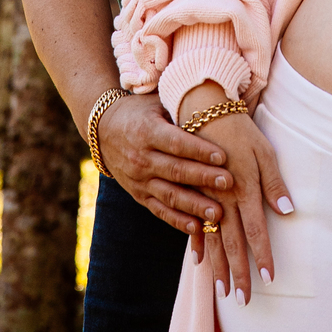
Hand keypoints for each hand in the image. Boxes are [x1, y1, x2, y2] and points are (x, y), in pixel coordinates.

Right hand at [94, 93, 233, 233]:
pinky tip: (196, 228)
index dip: (199, 151)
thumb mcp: (156, 103)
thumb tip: (214, 109)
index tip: (223, 156)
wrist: (103, 129)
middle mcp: (140, 158)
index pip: (176, 143)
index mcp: (146, 131)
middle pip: (176, 171)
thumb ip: (179, 109)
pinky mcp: (138, 195)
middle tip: (229, 183)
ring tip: (218, 214)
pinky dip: (178, 220)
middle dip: (203, 178)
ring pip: (170, 195)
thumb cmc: (139, 111)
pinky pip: (159, 210)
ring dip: (195, 206)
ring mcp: (138, 180)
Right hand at [189, 112, 292, 305]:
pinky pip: (194, 224)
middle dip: (238, 273)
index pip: (256, 231)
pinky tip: (199, 260)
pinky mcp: (194, 191)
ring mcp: (205, 196)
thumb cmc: (240, 129)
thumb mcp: (263, 150)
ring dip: (218, 267)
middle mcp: (223, 198)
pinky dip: (198, 244)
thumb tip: (288, 210)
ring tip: (222, 291)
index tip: (268, 278)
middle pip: (232, 243)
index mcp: (244, 188)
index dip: (262, 256)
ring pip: (213, 240)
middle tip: (244, 300)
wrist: (204, 109)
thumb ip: (274, 182)